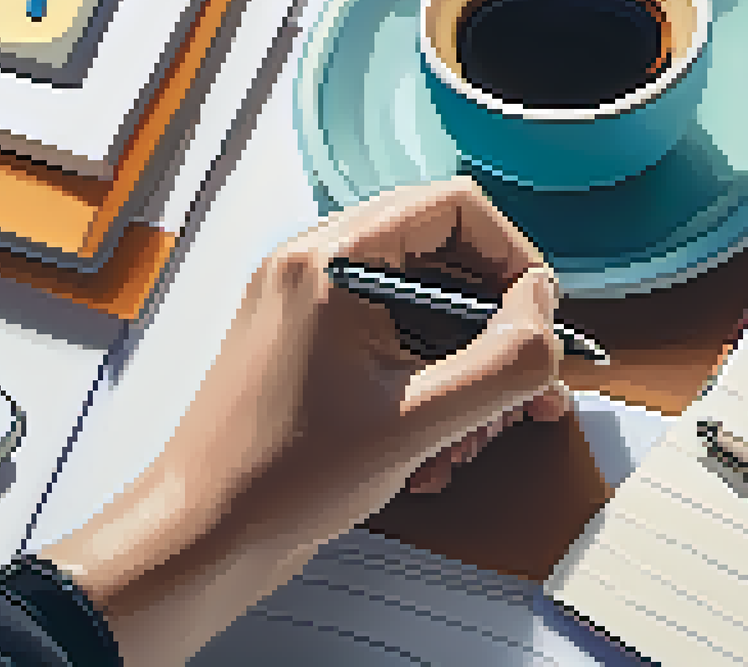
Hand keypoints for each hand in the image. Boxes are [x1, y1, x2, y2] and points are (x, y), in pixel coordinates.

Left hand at [42, 176, 568, 665]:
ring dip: (468, 367)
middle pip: (444, 257)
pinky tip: (436, 450)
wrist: (203, 539)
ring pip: (424, 306)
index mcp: (333, 260)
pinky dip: (430, 384)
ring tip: (479, 435)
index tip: (541, 321)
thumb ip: (501, 365)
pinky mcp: (309, 344)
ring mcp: (309, 304)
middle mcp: (316, 265)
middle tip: (529, 386)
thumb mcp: (418, 423)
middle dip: (496, 327)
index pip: (454, 209)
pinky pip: (393, 339)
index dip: (514, 259)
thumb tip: (544, 316)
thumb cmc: (285, 479)